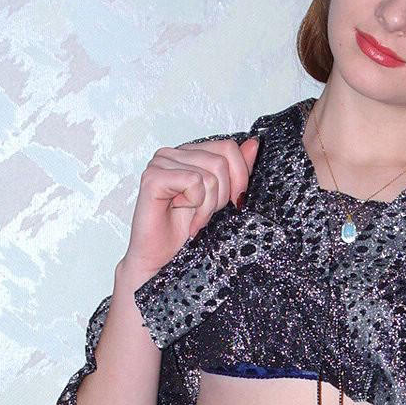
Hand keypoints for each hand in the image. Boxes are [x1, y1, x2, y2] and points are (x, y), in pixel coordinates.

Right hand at [120, 135, 260, 284]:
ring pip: (210, 174)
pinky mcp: (152, 178)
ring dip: (209, 206)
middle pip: (221, 160)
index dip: (239, 176)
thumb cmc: (185, 231)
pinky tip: (188, 221)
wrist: (160, 260)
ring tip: (197, 220)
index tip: (233, 202)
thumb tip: (253, 144)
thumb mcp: (221, 199)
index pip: (227, 147)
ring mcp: (160, 163)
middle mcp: (172, 153)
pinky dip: (197, 206)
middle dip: (223, 196)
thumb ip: (236, 171)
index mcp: (189, 153)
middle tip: (208, 215)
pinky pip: (193, 181)